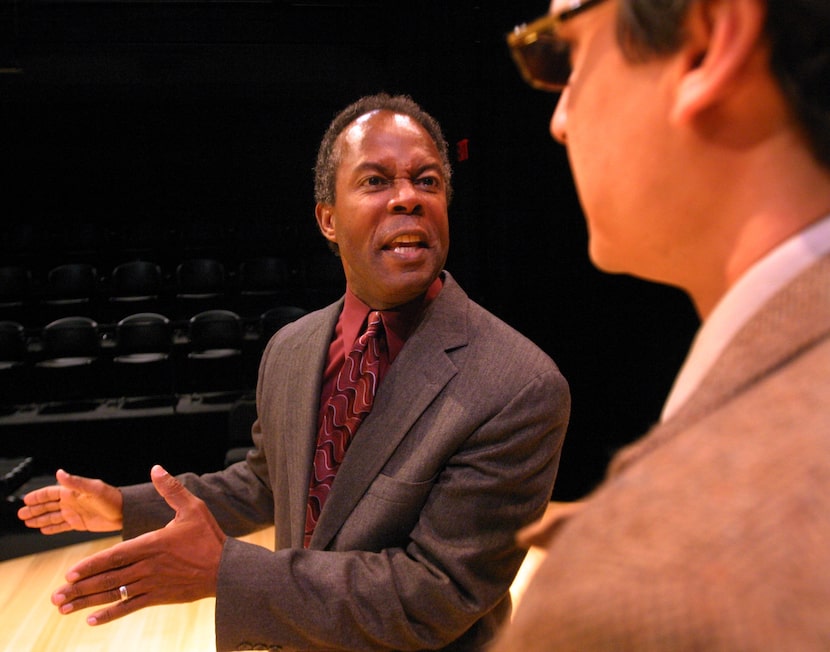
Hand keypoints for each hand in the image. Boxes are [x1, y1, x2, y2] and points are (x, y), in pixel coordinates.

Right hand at [17, 469, 123, 533]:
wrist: (125, 513)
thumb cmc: (112, 498)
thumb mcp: (94, 489)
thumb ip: (75, 482)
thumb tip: (59, 472)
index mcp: (73, 492)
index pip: (50, 493)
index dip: (37, 497)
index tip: (25, 500)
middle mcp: (71, 502)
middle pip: (48, 506)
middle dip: (34, 509)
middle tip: (20, 514)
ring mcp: (74, 513)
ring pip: (52, 516)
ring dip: (39, 519)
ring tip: (27, 522)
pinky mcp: (79, 524)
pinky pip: (61, 526)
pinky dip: (52, 528)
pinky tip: (43, 530)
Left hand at [52, 465, 226, 625]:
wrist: (225, 569)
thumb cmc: (209, 537)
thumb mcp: (193, 508)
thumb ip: (171, 490)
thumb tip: (156, 469)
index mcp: (153, 543)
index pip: (116, 555)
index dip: (92, 564)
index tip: (70, 573)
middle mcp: (148, 566)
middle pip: (109, 578)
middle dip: (81, 587)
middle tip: (56, 596)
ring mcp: (152, 584)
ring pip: (115, 594)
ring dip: (88, 601)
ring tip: (65, 608)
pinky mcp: (159, 597)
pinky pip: (130, 606)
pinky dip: (110, 614)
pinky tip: (91, 620)